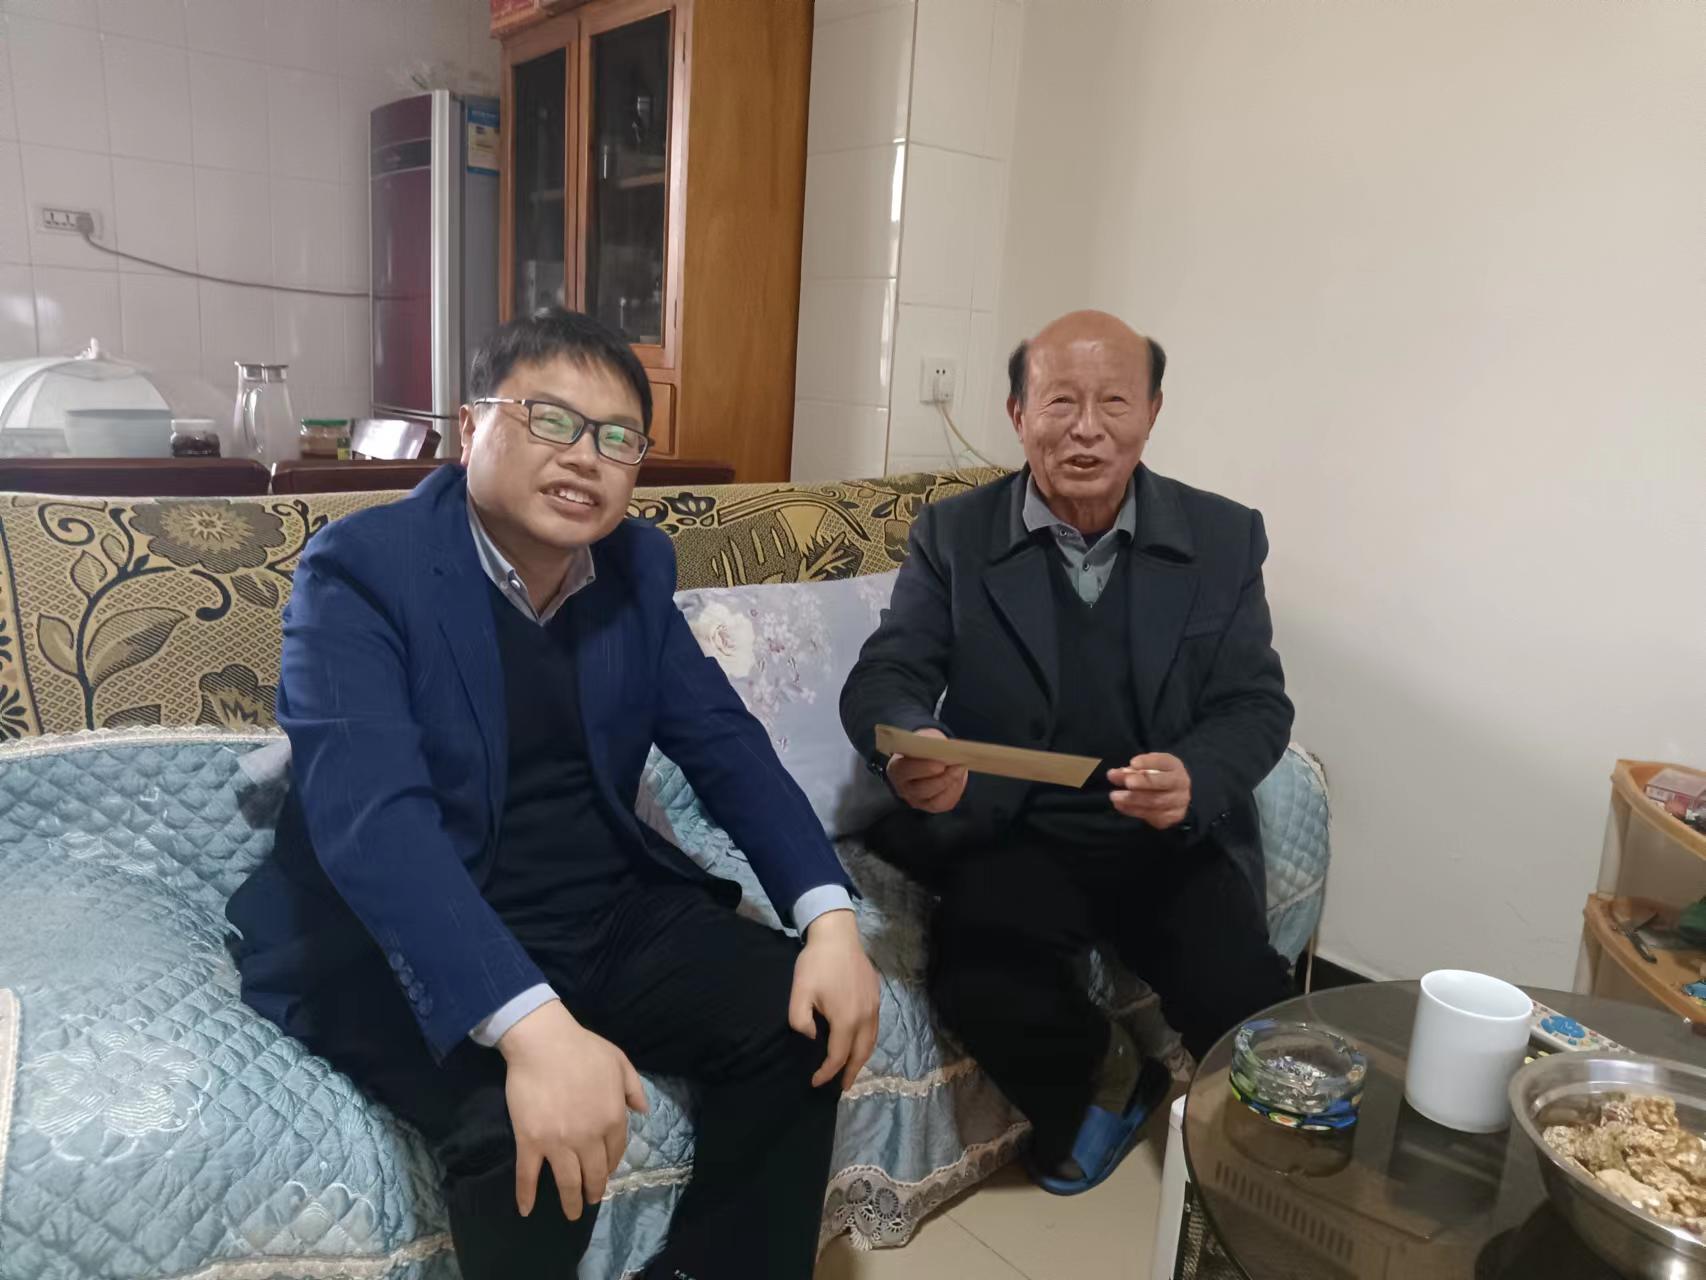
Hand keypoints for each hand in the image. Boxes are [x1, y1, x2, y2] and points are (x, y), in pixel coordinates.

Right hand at [498, 1000, 649, 1219]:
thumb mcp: (620, 1062)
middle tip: (591, 1199)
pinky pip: (528, 1175)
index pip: (615, 1151)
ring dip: (570, 1201)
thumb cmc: (583, 1048)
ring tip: (571, 1212)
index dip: (610, 1164)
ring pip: (567, 1182)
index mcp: (612, 1118)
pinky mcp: (530, 1141)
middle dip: (594, 1191)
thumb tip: (642, 1111)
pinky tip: (527, 1210)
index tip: (605, 1171)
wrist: (543, 1042)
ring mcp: (558, 1142)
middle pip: (594, 1173)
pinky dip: (526, 1195)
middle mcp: (588, 1137)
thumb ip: (633, 1088)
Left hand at [788, 909, 880, 1089]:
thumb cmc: (816, 963)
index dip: (827, 1073)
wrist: (838, 934)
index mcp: (846, 1019)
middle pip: (861, 1054)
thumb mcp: (799, 992)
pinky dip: (868, 1043)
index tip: (815, 1081)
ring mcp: (874, 1006)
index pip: (838, 1056)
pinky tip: (859, 1043)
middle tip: (841, 1087)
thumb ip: (800, 1020)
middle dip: (851, 1073)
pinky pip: (875, 1028)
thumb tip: (811, 1037)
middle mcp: (865, 1017)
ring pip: (872, 1042)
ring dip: (862, 1059)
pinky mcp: (876, 997)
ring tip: (852, 1070)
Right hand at [886, 728, 967, 813]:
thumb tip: (946, 749)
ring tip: (960, 769)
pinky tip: (959, 779)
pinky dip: (954, 792)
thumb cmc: (925, 746)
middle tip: (957, 766)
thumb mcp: (926, 739)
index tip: (941, 764)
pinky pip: (943, 804)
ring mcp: (915, 800)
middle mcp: (903, 788)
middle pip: (920, 789)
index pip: (906, 771)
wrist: (930, 757)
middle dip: (941, 779)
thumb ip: (932, 744)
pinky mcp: (930, 806)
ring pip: (933, 800)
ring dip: (950, 784)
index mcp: (896, 768)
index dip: (923, 768)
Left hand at [1107, 752, 1191, 828]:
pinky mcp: (1170, 817)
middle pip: (1161, 783)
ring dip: (1132, 799)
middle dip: (1142, 782)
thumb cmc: (1156, 777)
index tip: (1132, 762)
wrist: (1174, 796)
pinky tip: (1120, 805)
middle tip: (1126, 782)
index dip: (1148, 762)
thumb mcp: (1146, 768)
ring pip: (1154, 802)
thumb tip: (1114, 774)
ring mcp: (1178, 802)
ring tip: (1115, 796)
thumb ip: (1131, 770)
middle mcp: (1180, 784)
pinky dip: (1132, 810)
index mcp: (1174, 766)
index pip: (1163, 762)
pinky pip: (1151, 815)